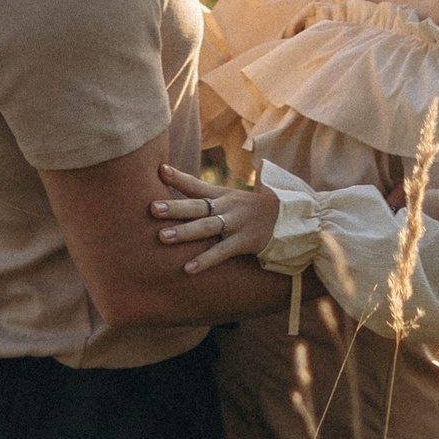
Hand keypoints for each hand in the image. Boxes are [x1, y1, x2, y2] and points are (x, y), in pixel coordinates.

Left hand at [153, 163, 282, 274]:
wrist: (287, 218)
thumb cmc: (250, 210)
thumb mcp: (230, 198)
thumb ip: (206, 195)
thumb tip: (177, 187)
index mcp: (221, 195)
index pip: (196, 185)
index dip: (178, 177)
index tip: (160, 169)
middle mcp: (226, 207)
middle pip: (197, 206)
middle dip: (175, 207)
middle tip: (152, 208)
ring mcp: (235, 224)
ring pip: (207, 227)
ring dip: (185, 232)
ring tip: (162, 237)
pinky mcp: (244, 242)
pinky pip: (222, 252)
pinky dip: (205, 260)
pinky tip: (188, 268)